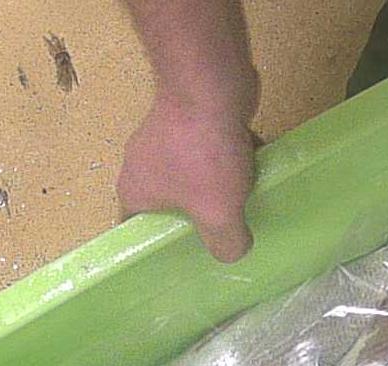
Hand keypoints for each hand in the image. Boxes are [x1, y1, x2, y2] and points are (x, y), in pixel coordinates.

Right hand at [118, 90, 256, 262]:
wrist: (211, 84)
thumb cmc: (203, 155)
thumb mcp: (218, 214)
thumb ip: (226, 243)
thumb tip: (233, 252)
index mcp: (134, 193)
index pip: (142, 234)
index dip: (165, 249)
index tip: (193, 258)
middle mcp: (141, 166)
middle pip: (173, 207)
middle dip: (201, 217)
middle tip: (228, 231)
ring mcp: (165, 138)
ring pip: (195, 177)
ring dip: (220, 185)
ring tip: (247, 198)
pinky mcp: (189, 118)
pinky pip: (209, 150)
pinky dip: (228, 157)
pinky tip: (253, 164)